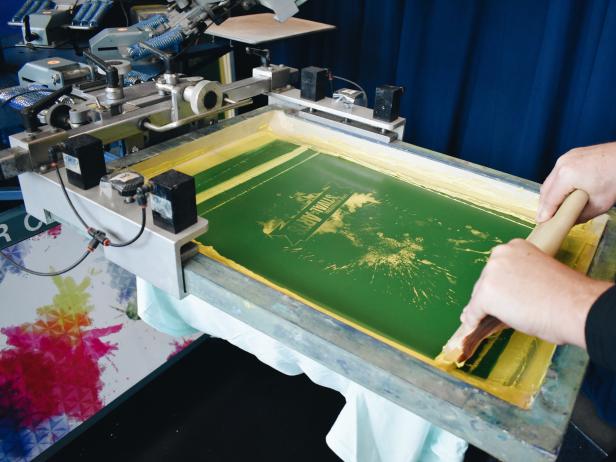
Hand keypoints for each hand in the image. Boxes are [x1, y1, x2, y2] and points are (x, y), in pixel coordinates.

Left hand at [460, 239, 612, 347]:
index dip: (501, 285)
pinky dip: (473, 320)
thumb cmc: (566, 295)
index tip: (502, 294)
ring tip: (490, 320)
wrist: (575, 306)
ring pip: (479, 295)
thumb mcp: (538, 274)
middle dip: (492, 296)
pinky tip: (473, 325)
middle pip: (486, 280)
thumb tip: (506, 297)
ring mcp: (490, 274)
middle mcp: (499, 255)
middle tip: (500, 311)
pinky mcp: (485, 294)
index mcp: (515, 247)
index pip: (498, 268)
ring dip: (484, 308)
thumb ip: (519, 279)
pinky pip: (473, 311)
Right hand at [537, 142, 615, 222]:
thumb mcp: (598, 205)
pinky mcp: (571, 155)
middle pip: (545, 189)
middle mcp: (562, 164)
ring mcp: (565, 158)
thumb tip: (567, 221)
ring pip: (550, 180)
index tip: (541, 222)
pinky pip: (557, 173)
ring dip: (550, 194)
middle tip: (546, 216)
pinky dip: (557, 184)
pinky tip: (562, 192)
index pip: (550, 199)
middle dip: (544, 204)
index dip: (545, 213)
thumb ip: (578, 215)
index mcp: (566, 176)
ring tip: (553, 206)